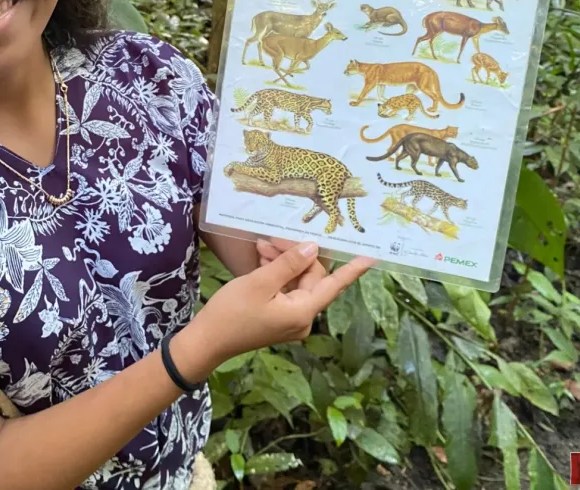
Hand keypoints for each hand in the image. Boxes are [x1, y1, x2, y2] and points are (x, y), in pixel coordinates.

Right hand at [172, 243, 374, 382]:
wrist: (206, 342)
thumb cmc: (231, 312)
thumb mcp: (260, 282)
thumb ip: (289, 263)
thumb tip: (313, 248)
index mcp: (303, 311)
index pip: (334, 285)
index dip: (353, 269)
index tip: (372, 256)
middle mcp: (302, 318)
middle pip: (310, 278)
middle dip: (294, 255)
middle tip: (272, 238)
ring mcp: (290, 320)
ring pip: (295, 281)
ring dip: (281, 262)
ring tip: (261, 246)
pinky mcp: (277, 318)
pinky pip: (285, 290)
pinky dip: (275, 273)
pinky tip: (261, 258)